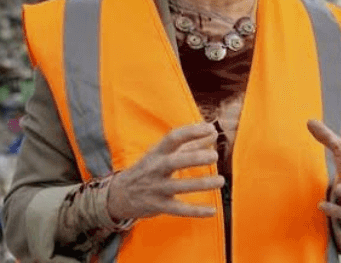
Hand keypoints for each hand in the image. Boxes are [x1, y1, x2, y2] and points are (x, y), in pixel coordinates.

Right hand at [107, 122, 224, 221]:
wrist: (119, 195)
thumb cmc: (149, 169)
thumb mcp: (164, 154)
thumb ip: (191, 144)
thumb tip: (214, 133)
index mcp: (157, 152)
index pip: (173, 138)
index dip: (192, 132)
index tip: (210, 129)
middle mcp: (155, 168)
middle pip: (174, 162)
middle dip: (195, 159)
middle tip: (214, 156)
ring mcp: (156, 188)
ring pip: (179, 187)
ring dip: (201, 184)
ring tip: (221, 181)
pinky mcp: (158, 206)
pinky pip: (179, 209)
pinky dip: (196, 211)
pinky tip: (212, 211)